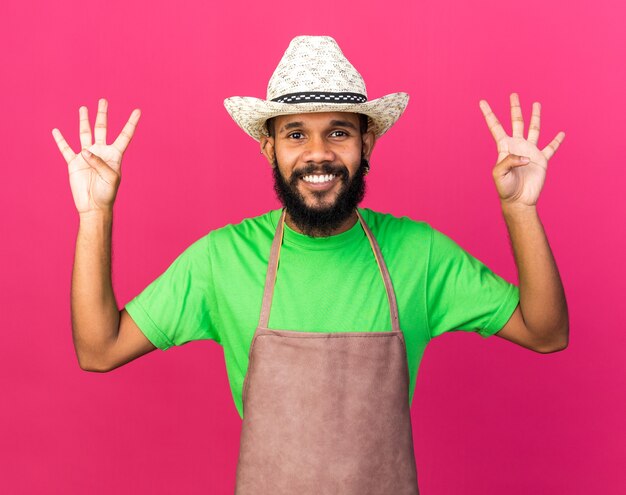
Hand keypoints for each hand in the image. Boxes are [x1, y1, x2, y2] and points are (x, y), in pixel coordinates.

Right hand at [52, 98, 140, 214]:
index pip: (125, 135)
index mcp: (114, 155)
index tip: (137, 110)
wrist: (93, 206)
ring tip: (83, 108)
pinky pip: (65, 149)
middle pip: (102, 129)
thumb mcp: (110, 178)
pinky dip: (60, 140)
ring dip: (84, 121)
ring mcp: (87, 156)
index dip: (131, 123)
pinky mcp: (74, 163)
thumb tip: (85, 151)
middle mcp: (101, 152)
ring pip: (85, 133)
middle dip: (102, 115)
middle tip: (103, 100)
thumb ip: (99, 162)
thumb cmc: (107, 193)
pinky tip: (56, 131)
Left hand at [479, 93, 564, 207]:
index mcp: (504, 147)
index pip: (495, 127)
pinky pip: (551, 148)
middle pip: (516, 122)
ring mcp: (530, 152)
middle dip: (515, 108)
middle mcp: (517, 146)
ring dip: (535, 117)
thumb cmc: (505, 188)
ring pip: (534, 129)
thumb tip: (526, 156)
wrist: (518, 200)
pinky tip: (561, 133)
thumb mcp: (500, 173)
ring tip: (536, 104)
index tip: (482, 102)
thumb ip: (510, 161)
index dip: (489, 114)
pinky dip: (557, 141)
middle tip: (513, 94)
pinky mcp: (541, 160)